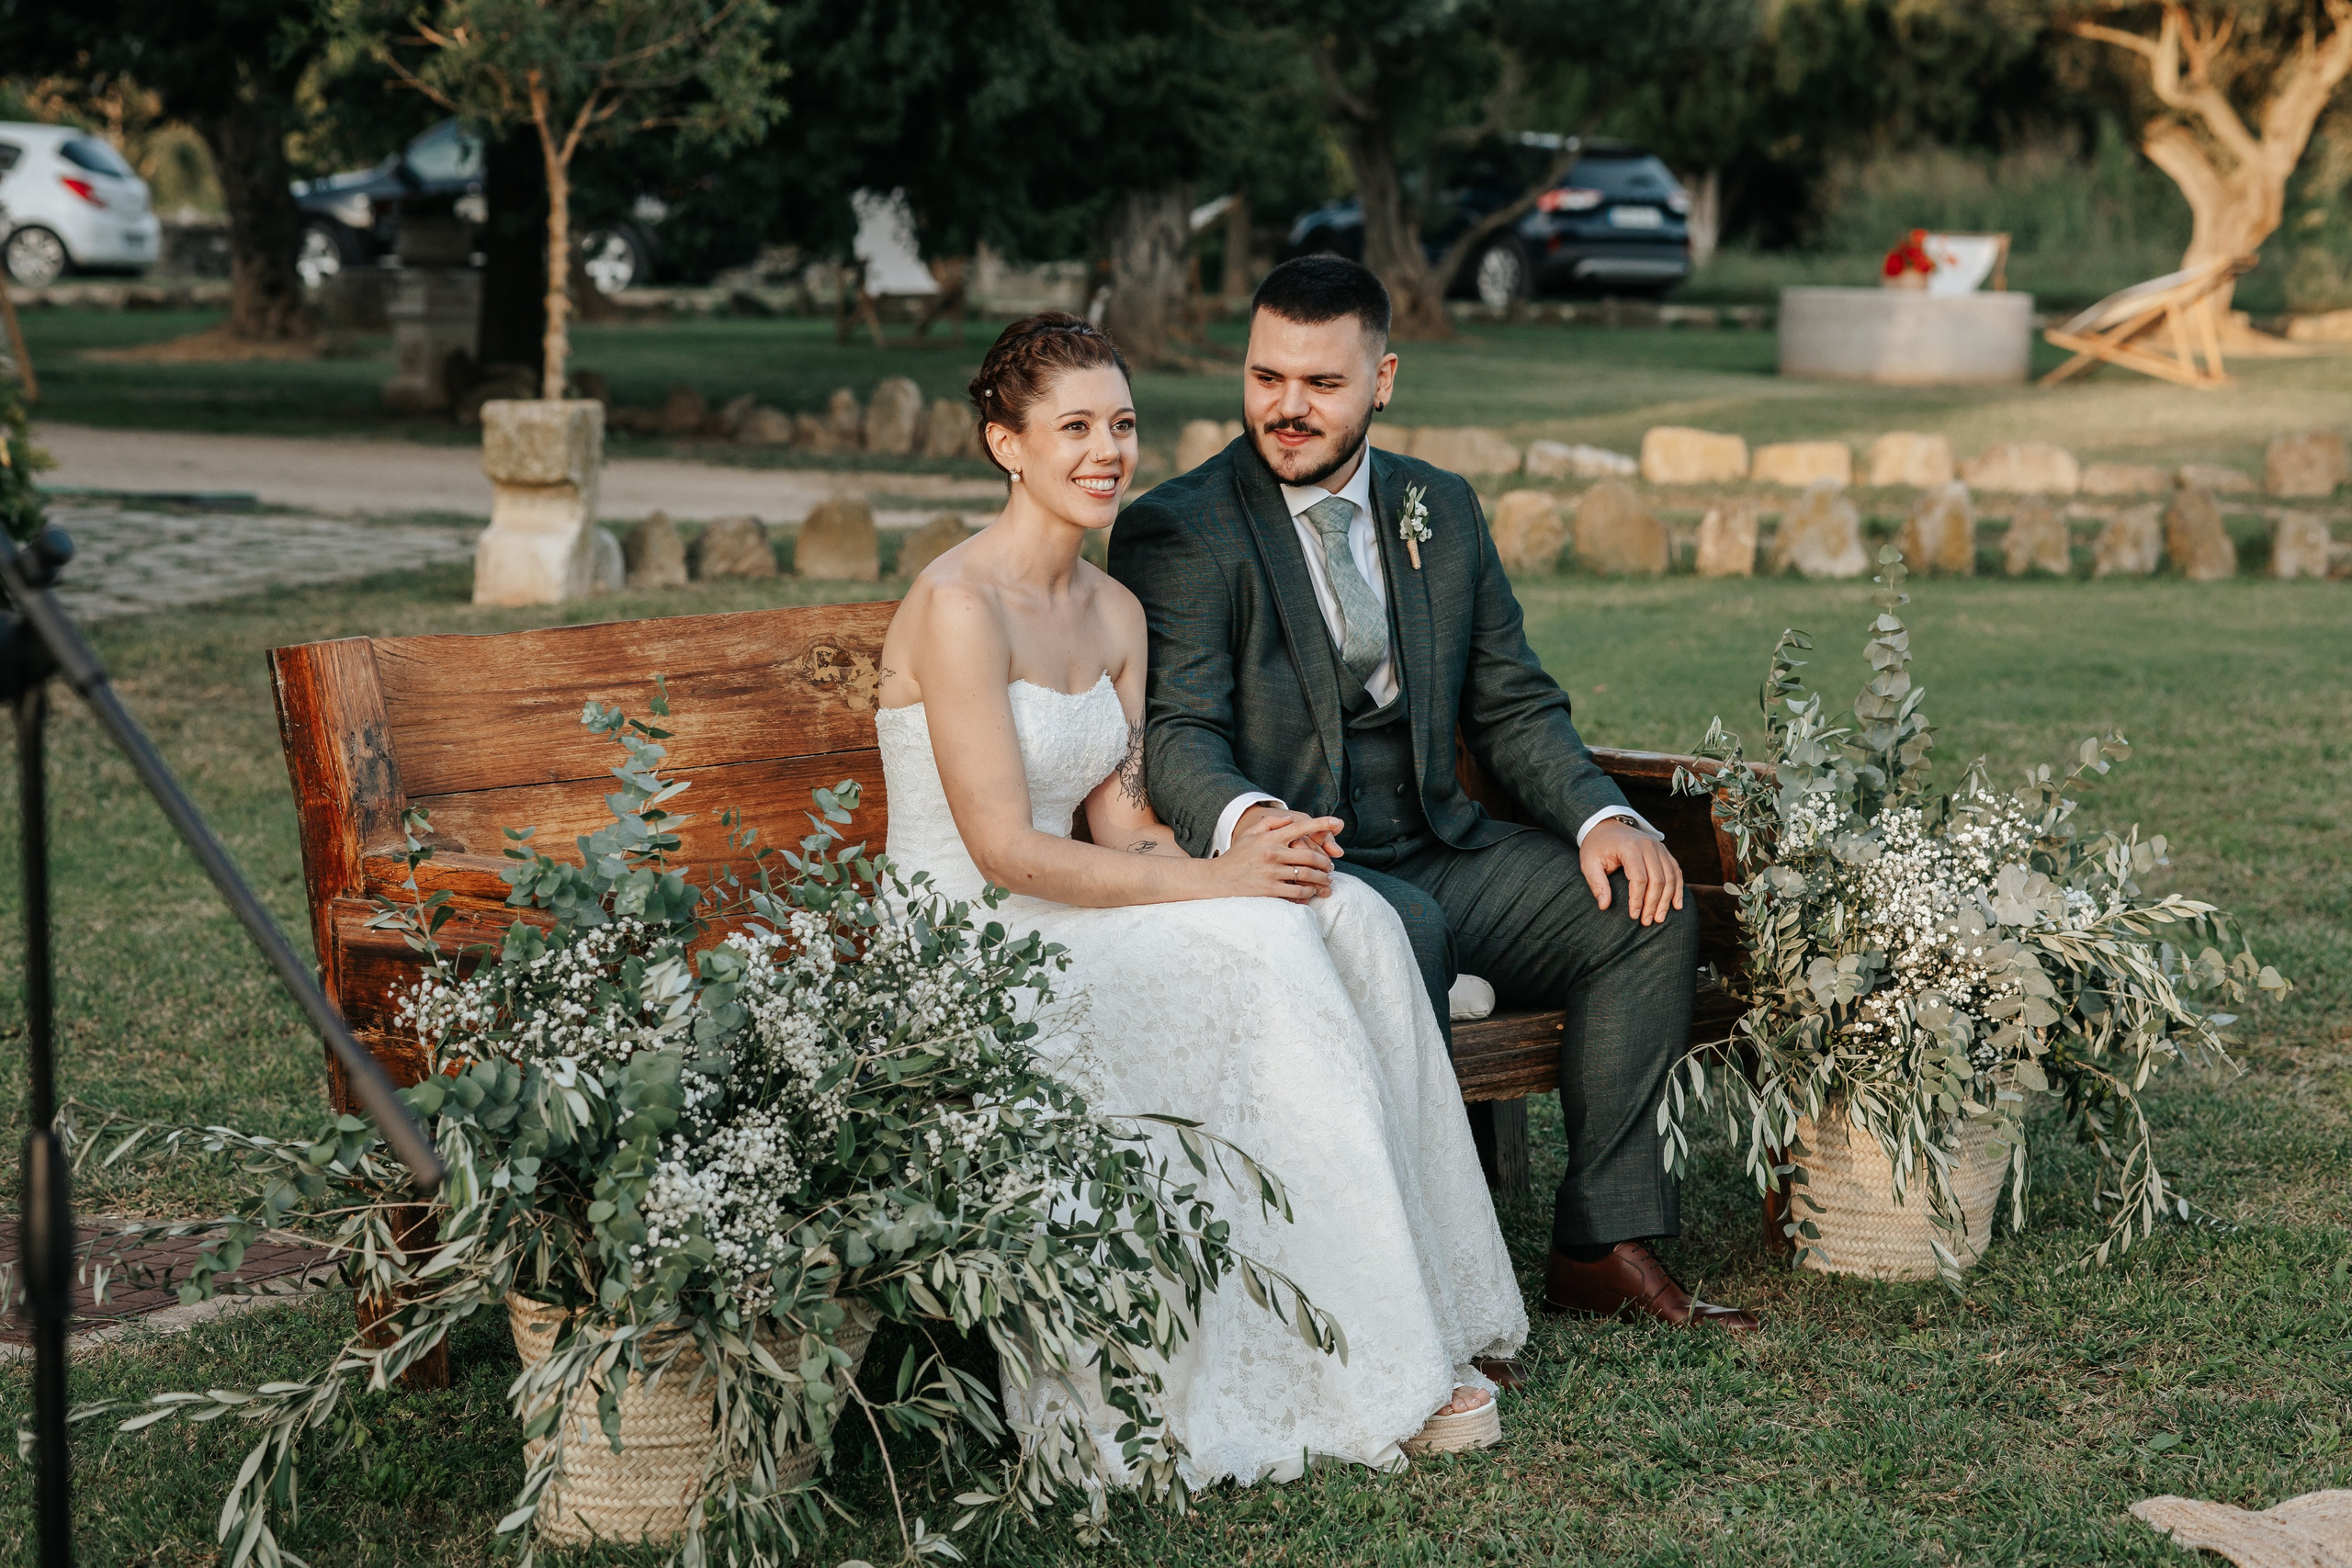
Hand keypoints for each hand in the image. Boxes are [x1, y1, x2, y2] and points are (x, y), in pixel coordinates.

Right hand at [1218, 808, 1345, 902]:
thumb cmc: (1235, 857)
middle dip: (1325, 863)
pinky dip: (1308, 893)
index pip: (1300, 827)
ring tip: (1325, 882)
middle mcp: (1272, 853)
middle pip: (1310, 856)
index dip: (1321, 824)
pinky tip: (1310, 893)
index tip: (1337, 822)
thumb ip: (1270, 823)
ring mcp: (1271, 872)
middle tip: (1330, 868)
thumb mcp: (1249, 835)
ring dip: (1320, 880)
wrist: (1216, 880)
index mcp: (1269, 838)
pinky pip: (1297, 892)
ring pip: (1307, 876)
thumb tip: (1291, 818)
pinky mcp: (1269, 890)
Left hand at [1581, 819, 1683, 925]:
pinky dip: (1678, 889)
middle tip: (1647, 922)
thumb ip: (1597, 884)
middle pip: (1658, 879)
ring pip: (1670, 877)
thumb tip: (1604, 906)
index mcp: (1629, 848)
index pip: (1639, 878)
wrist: (1606, 826)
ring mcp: (1659, 847)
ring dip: (1667, 900)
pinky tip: (1676, 905)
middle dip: (1653, 903)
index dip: (1638, 899)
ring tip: (1659, 918)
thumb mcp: (1589, 863)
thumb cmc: (1597, 847)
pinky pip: (1676, 871)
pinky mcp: (1664, 851)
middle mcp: (1648, 846)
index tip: (1634, 915)